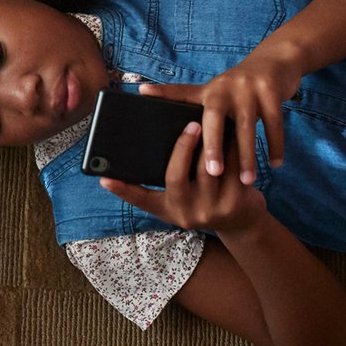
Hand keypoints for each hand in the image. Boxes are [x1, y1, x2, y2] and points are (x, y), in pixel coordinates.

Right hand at [101, 120, 270, 234]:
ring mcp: (212, 209)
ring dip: (211, 142)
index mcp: (170, 209)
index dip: (122, 190)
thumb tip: (136, 156)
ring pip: (208, 168)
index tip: (103, 178)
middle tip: (190, 124)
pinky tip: (232, 132)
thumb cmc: (204, 202)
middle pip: (177, 176)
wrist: (242, 224)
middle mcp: (188, 213)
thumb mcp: (180, 202)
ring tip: (212, 121)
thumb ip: (165, 183)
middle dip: (183, 147)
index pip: (142, 199)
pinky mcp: (236, 201)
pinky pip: (233, 167)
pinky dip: (233, 148)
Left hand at [140, 46, 306, 184]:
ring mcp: (248, 87)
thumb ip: (191, 102)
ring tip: (247, 181)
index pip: (181, 94)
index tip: (143, 95)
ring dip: (248, 155)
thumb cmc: (240, 87)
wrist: (275, 61)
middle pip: (214, 118)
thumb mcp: (216, 92)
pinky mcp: (271, 90)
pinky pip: (274, 122)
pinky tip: (276, 164)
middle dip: (213, 146)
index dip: (162, 94)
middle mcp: (224, 86)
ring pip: (247, 126)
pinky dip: (276, 145)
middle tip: (212, 173)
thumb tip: (157, 110)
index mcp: (207, 90)